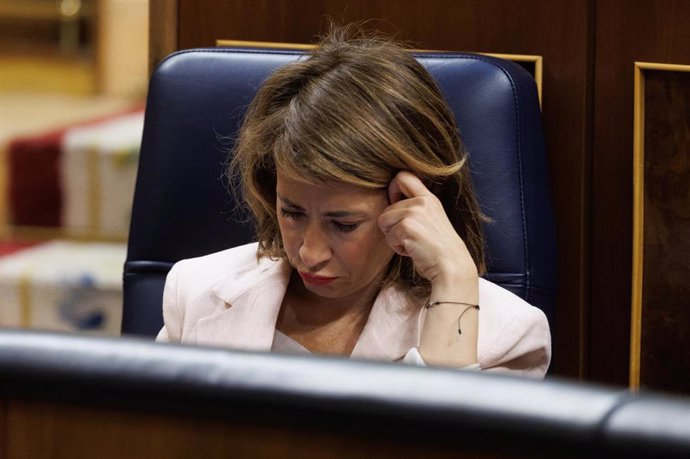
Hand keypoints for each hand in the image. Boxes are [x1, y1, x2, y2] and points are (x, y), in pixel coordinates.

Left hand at [377, 171, 477, 285]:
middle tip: (411, 237)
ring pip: (384, 222)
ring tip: (413, 243)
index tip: (396, 205)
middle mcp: (422, 202)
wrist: (452, 267)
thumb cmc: (439, 250)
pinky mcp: (407, 227)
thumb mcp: (431, 221)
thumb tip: (390, 206)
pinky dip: (397, 248)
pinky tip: (413, 250)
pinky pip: (388, 237)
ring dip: (394, 237)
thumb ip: (415, 210)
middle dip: (393, 226)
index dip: (393, 189)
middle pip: (387, 208)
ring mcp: (414, 213)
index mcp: (429, 198)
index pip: (403, 176)